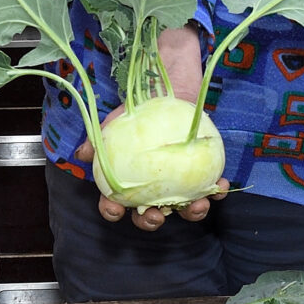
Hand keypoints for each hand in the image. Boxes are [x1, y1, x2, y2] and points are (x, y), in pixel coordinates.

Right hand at [78, 25, 223, 231]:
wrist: (167, 81)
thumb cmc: (138, 107)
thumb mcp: (115, 122)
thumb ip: (98, 140)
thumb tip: (83, 155)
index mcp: (129, 180)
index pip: (116, 203)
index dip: (113, 212)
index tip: (117, 210)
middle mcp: (155, 185)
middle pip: (152, 214)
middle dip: (154, 222)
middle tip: (158, 216)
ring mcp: (180, 180)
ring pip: (186, 207)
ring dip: (193, 214)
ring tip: (198, 206)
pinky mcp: (203, 169)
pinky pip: (211, 186)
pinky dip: (217, 191)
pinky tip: (220, 187)